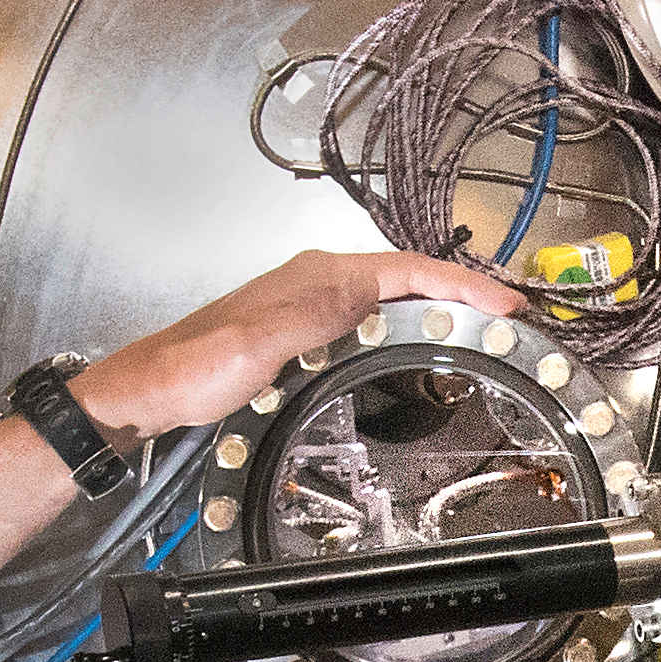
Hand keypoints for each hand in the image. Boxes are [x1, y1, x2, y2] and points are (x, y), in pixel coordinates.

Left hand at [79, 251, 518, 440]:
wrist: (149, 390)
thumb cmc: (193, 369)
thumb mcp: (257, 343)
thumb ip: (317, 314)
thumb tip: (376, 290)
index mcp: (318, 278)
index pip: (407, 271)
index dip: (462, 286)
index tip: (506, 303)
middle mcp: (318, 282)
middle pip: (409, 279)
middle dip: (464, 293)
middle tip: (510, 317)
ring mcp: (312, 305)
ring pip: (394, 299)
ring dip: (442, 309)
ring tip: (483, 328)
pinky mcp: (305, 332)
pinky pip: (374, 321)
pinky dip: (411, 328)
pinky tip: (422, 347)